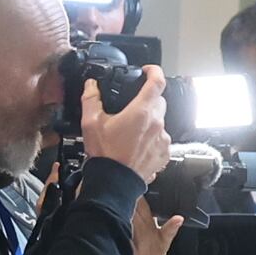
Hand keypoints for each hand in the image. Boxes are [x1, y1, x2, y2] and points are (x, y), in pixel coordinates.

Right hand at [82, 65, 171, 182]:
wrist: (114, 183)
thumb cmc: (105, 155)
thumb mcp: (90, 122)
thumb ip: (91, 99)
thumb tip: (91, 85)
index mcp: (141, 112)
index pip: (157, 82)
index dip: (154, 71)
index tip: (147, 71)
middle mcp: (157, 123)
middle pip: (158, 101)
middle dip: (147, 99)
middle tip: (131, 107)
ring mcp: (163, 139)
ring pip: (160, 120)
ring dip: (149, 120)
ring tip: (130, 131)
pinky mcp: (165, 153)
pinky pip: (161, 138)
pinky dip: (152, 137)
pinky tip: (136, 144)